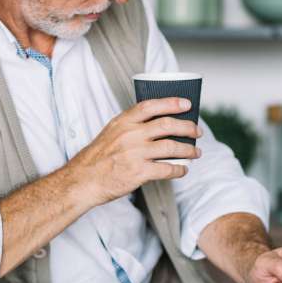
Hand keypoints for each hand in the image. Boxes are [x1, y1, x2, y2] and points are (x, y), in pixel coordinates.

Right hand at [69, 97, 201, 206]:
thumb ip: (131, 126)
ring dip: (188, 150)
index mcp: (123, 122)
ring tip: (195, 152)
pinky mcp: (138, 172)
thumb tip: (158, 124)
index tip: (187, 104)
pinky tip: (182, 169)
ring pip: (171, 147)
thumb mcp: (111, 132)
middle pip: (167, 125)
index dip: (171, 103)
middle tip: (197, 132)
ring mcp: (135, 153)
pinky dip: (179, 169)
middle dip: (188, 127)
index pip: (151, 106)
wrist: (84, 179)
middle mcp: (130, 135)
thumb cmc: (98, 157)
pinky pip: (167, 169)